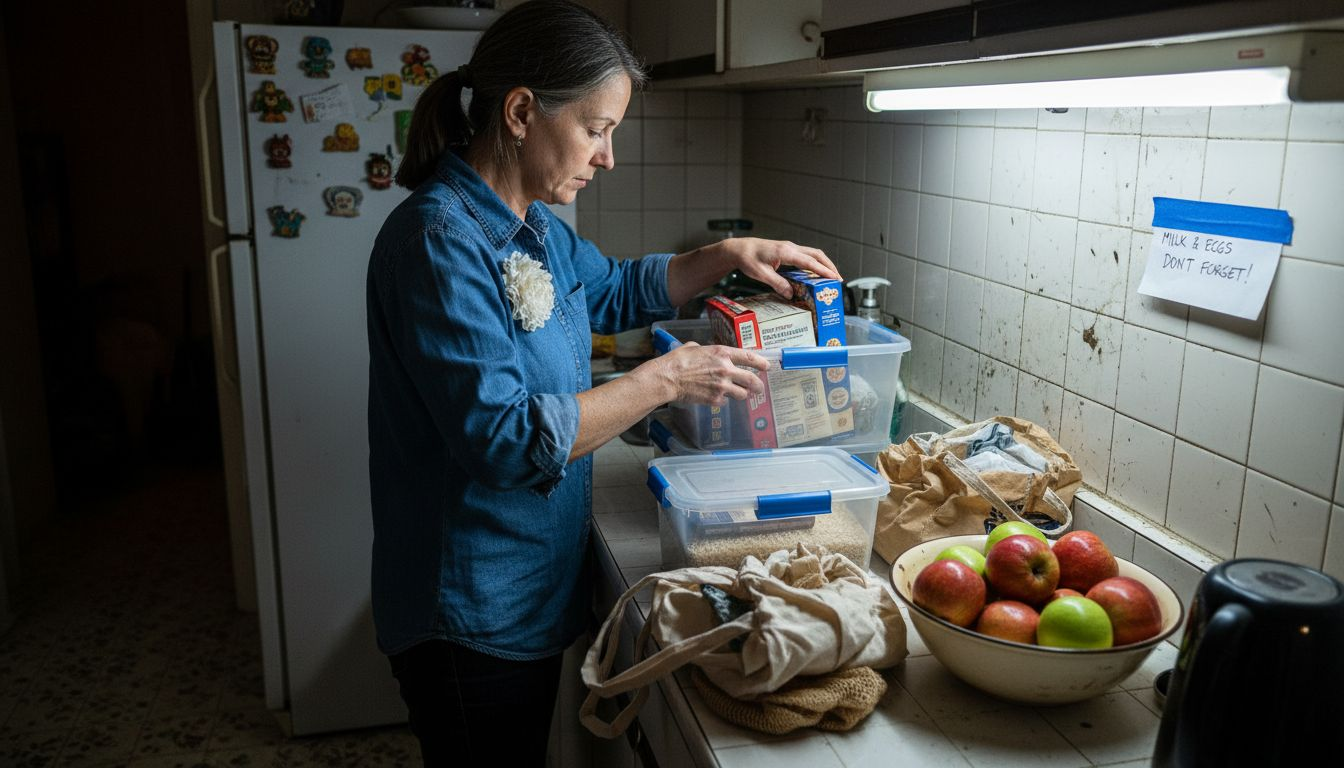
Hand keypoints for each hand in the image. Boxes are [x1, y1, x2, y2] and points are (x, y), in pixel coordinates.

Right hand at [636, 342, 767, 406]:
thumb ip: (707, 351)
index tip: (766, 366)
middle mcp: (726, 369)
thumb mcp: (694, 347)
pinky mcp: (715, 399)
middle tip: (760, 388)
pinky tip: (715, 397)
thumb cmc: (677, 361)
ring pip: (742, 394)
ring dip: (741, 394)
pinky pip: (726, 401)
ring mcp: (722, 386)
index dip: (760, 363)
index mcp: (722, 353)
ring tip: (737, 393)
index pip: (749, 357)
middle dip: (759, 386)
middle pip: (752, 380)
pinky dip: (723, 400)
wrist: (668, 378)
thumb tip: (707, 353)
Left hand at [717, 237, 839, 296]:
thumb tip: (791, 294)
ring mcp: (790, 247)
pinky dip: (814, 263)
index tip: (834, 278)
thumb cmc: (748, 259)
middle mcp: (790, 247)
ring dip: (823, 264)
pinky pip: (805, 255)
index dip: (823, 270)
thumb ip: (777, 284)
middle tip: (838, 279)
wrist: (739, 249)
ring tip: (831, 276)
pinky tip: (815, 273)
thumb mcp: (761, 274)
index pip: (809, 262)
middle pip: (816, 254)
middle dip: (829, 266)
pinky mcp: (787, 250)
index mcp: (785, 252)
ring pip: (813, 253)